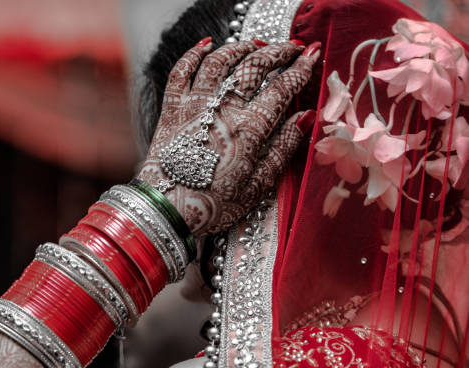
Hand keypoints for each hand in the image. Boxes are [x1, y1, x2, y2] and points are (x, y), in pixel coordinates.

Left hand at [138, 39, 319, 234]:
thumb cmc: (214, 204)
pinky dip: (194, 54)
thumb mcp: (258, 185)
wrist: (167, 210)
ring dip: (239, 47)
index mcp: (249, 129)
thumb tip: (305, 118)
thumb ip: (284, 149)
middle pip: (253, 66)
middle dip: (276, 51)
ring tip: (254, 45)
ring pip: (219, 61)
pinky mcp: (172, 109)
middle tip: (290, 47)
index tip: (312, 55)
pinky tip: (206, 45)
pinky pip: (181, 71)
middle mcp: (222, 110)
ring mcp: (195, 106)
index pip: (282, 88)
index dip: (300, 68)